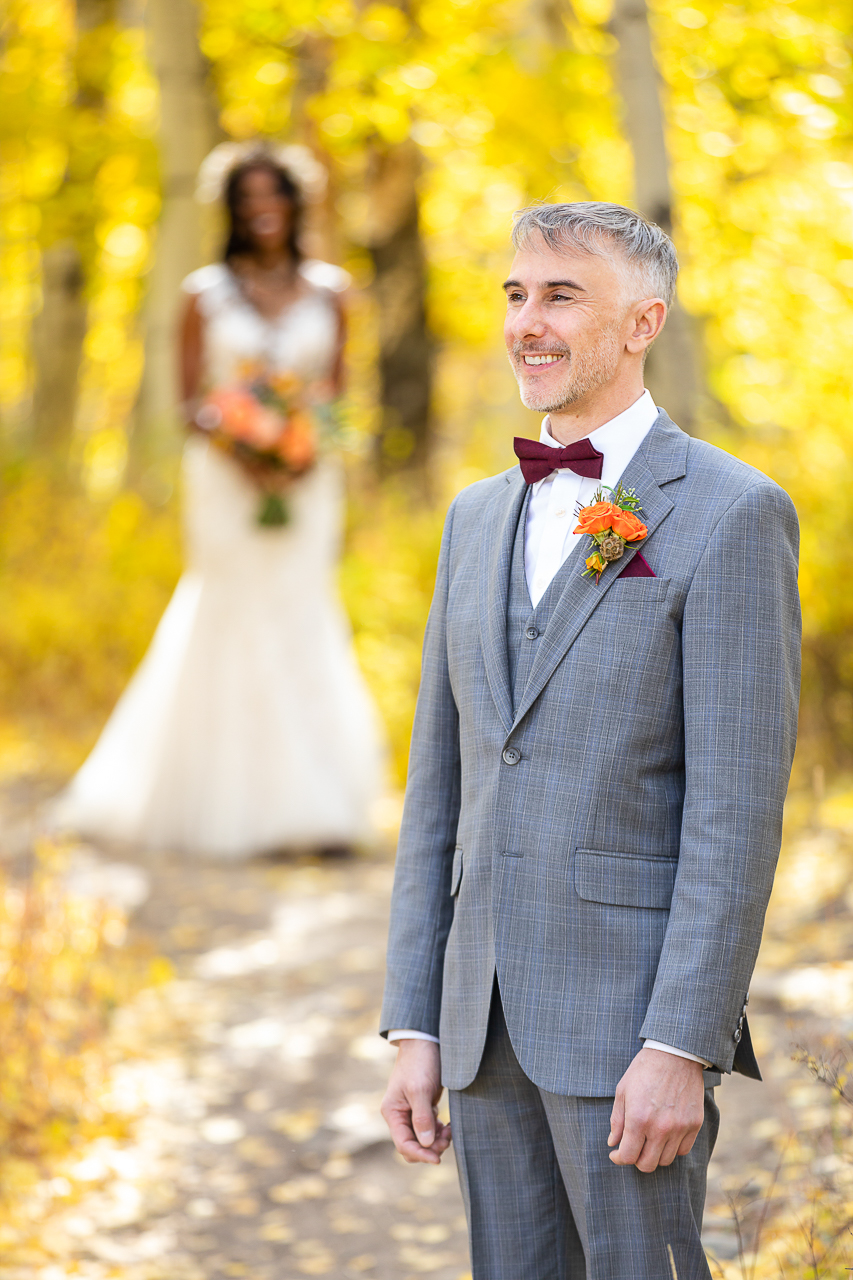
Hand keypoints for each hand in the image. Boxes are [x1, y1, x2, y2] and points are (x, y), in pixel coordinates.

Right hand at [380, 1039, 451, 1164]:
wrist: (426, 1042)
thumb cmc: (420, 1063)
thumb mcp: (420, 1089)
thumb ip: (422, 1118)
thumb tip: (426, 1144)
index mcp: (392, 1112)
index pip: (403, 1144)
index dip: (420, 1154)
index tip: (437, 1158)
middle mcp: (399, 1115)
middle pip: (413, 1145)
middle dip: (429, 1148)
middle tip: (447, 1139)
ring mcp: (411, 1112)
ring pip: (423, 1139)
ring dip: (436, 1140)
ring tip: (449, 1130)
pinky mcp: (423, 1107)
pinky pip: (429, 1129)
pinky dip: (439, 1131)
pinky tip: (448, 1126)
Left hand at [608, 1047, 704, 1172]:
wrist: (674, 1053)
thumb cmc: (644, 1070)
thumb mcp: (623, 1090)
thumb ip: (617, 1120)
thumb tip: (613, 1143)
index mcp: (638, 1119)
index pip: (628, 1156)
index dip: (619, 1158)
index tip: (616, 1153)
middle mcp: (660, 1128)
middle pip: (647, 1164)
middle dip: (636, 1160)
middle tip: (632, 1148)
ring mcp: (679, 1128)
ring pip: (666, 1160)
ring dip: (654, 1154)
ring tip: (648, 1140)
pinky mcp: (694, 1124)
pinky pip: (683, 1150)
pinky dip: (672, 1148)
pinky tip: (665, 1136)